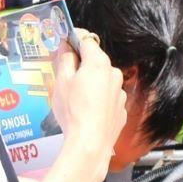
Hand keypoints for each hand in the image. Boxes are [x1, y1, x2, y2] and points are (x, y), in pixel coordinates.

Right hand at [51, 32, 126, 177]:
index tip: (65, 41)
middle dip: (81, 64)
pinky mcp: (120, 108)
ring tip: (74, 98)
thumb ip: (65, 60)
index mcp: (98, 63)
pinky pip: (107, 97)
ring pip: (102, 80)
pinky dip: (98, 99)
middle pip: (95, 61)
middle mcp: (113, 73)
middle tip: (64, 75)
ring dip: (90, 83)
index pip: (86, 40)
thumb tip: (66, 47)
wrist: (89, 143)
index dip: (74, 38)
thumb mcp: (61, 82)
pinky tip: (86, 110)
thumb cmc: (74, 111)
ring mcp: (119, 92)